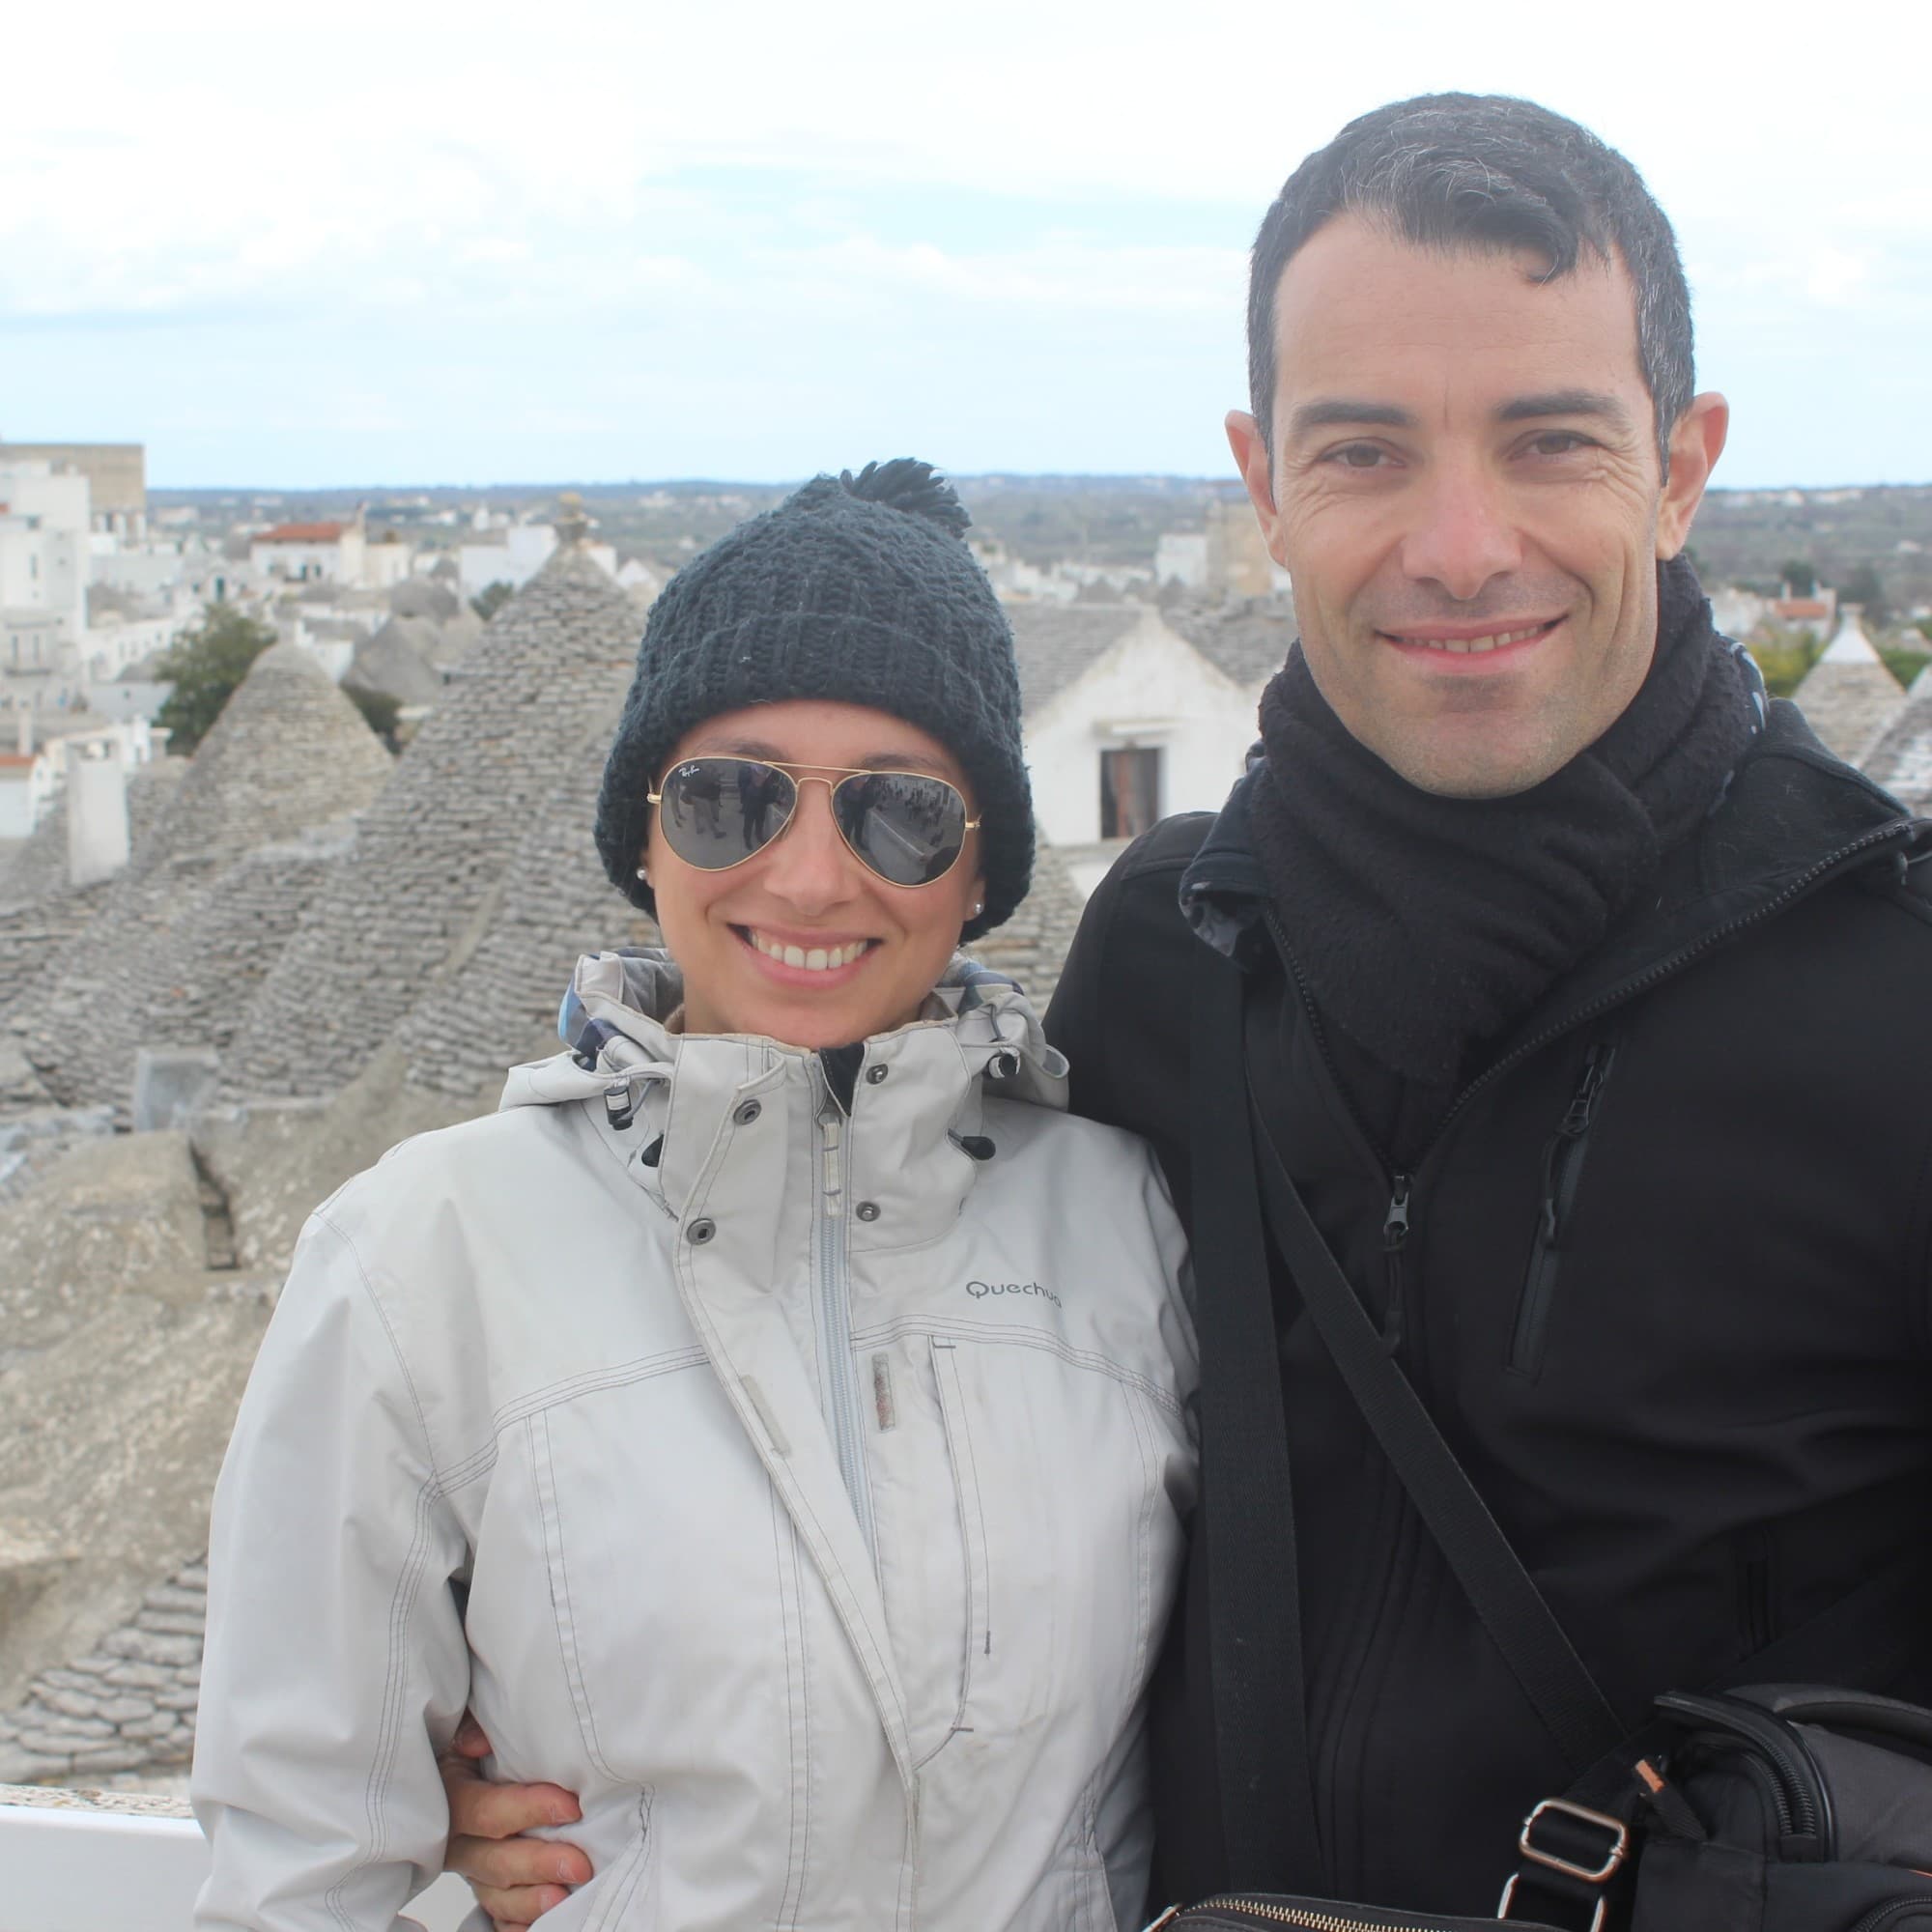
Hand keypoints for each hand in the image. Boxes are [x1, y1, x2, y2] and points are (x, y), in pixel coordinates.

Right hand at [440, 1713, 591, 1930]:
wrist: (470, 1768)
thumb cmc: (482, 1743)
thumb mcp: (469, 1724)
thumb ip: (474, 1726)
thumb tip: (477, 1743)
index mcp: (450, 1797)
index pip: (483, 1811)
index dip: (527, 1809)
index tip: (572, 1806)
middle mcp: (455, 1841)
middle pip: (492, 1860)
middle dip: (538, 1863)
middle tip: (580, 1865)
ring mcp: (471, 1870)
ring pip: (496, 1895)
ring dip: (529, 1902)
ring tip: (562, 1901)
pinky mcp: (486, 1889)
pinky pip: (498, 1918)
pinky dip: (519, 1926)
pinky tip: (546, 1926)